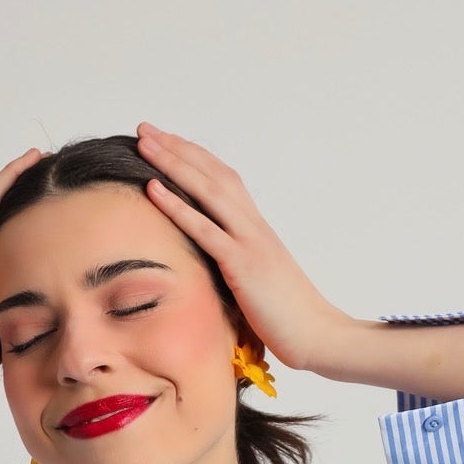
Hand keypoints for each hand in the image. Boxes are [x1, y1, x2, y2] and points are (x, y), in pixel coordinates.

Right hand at [0, 147, 44, 384]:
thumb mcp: (12, 330)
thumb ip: (29, 321)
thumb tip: (60, 328)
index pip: (19, 246)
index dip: (37, 231)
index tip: (60, 220)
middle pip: (11, 218)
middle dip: (31, 198)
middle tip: (57, 181)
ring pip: (2, 200)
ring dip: (22, 177)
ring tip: (44, 159)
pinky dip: (11, 175)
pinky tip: (31, 158)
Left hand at [135, 123, 342, 373]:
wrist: (319, 336)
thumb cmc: (289, 318)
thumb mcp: (258, 284)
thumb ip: (238, 266)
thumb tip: (214, 268)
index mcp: (257, 229)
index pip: (224, 179)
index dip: (195, 157)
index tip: (166, 141)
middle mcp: (254, 226)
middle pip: (212, 173)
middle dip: (177, 147)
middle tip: (145, 127)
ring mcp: (250, 242)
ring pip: (207, 190)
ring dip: (172, 163)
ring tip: (144, 142)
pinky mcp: (243, 265)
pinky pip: (205, 229)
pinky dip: (177, 206)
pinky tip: (152, 188)